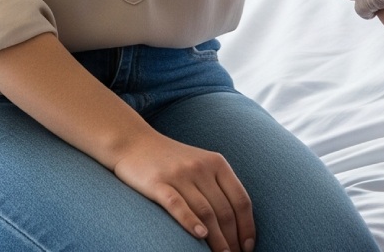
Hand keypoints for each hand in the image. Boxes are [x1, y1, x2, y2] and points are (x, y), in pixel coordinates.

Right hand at [112, 131, 255, 251]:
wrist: (134, 142)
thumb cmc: (171, 160)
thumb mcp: (200, 164)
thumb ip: (218, 187)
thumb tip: (238, 224)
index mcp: (217, 163)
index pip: (241, 199)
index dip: (247, 226)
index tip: (248, 246)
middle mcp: (200, 167)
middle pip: (224, 210)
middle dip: (232, 239)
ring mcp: (179, 174)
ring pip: (205, 212)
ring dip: (217, 239)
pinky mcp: (158, 183)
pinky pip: (177, 204)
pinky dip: (190, 222)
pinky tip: (200, 236)